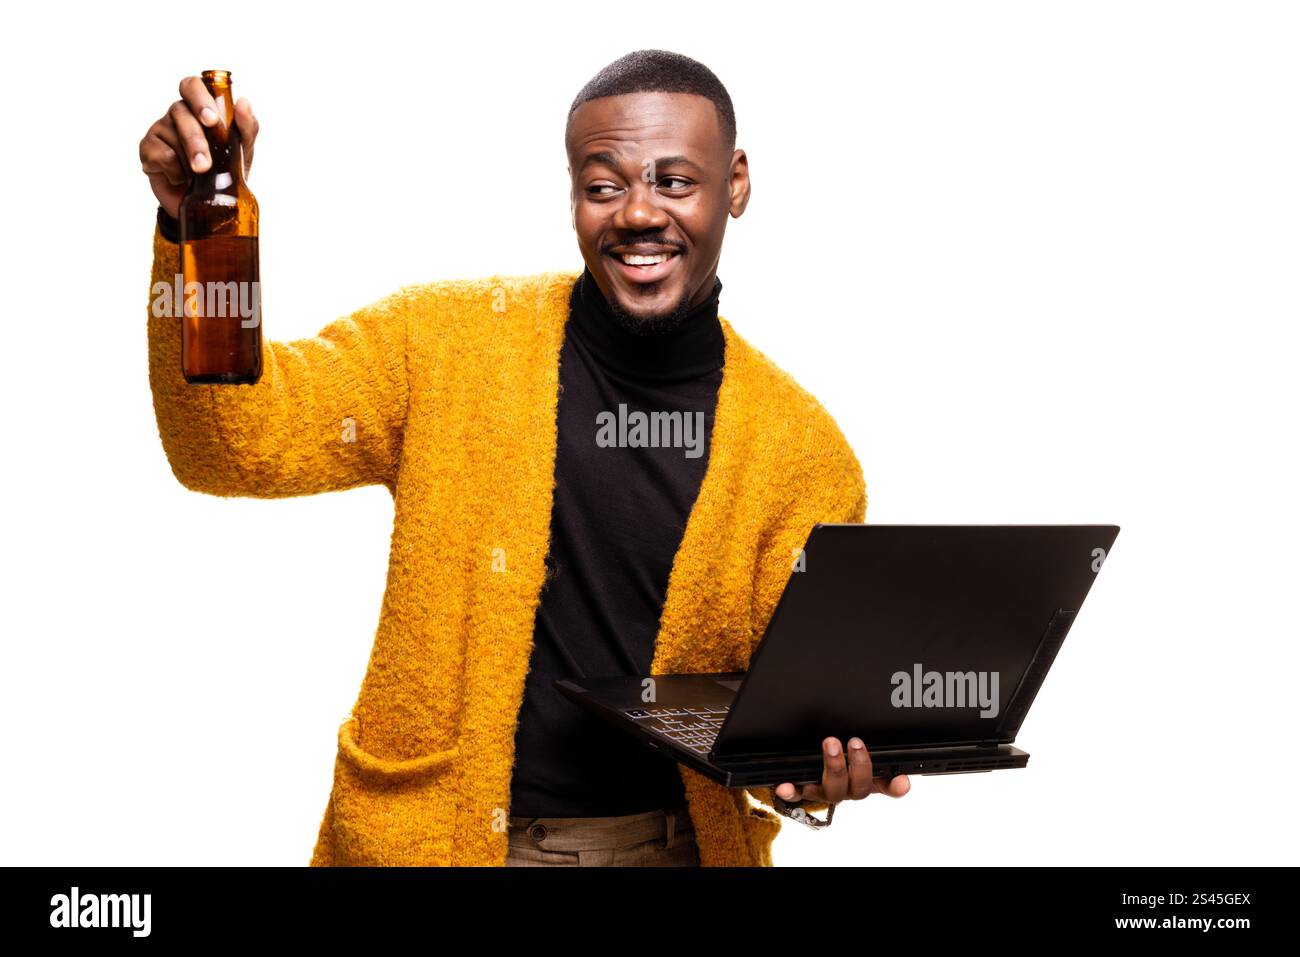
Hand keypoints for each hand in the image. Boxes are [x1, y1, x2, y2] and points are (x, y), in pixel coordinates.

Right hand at [139, 75, 259, 218]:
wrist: (208, 203)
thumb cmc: (225, 171)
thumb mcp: (243, 151)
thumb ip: (246, 128)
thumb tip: (243, 103)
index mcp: (199, 108)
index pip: (192, 86)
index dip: (199, 97)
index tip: (212, 120)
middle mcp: (178, 114)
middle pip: (181, 111)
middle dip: (195, 138)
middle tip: (205, 161)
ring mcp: (161, 130)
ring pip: (172, 134)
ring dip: (190, 156)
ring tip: (200, 174)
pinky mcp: (148, 149)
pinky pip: (161, 155)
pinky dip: (175, 170)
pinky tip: (181, 178)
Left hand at [775, 736, 910, 805]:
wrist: (809, 778)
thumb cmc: (839, 763)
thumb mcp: (859, 755)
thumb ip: (879, 754)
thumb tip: (901, 770)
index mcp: (865, 781)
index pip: (887, 787)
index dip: (895, 786)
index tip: (902, 779)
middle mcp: (847, 790)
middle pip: (859, 787)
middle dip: (859, 764)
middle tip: (856, 742)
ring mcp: (826, 792)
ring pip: (833, 789)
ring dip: (834, 767)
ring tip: (831, 744)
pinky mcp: (803, 792)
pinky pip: (797, 795)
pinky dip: (791, 790)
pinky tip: (784, 785)